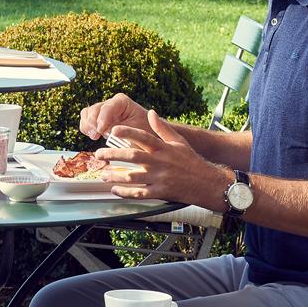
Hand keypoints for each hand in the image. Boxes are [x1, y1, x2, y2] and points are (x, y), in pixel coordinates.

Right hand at [78, 92, 149, 140]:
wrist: (147, 137)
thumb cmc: (145, 133)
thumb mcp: (138, 131)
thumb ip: (123, 130)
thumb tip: (108, 131)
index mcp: (121, 102)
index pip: (108, 107)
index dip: (102, 118)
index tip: (101, 131)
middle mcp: (110, 103)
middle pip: (94, 109)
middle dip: (93, 123)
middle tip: (96, 136)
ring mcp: (102, 111)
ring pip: (87, 113)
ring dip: (88, 125)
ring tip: (94, 136)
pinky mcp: (97, 119)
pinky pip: (85, 120)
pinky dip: (86, 128)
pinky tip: (92, 136)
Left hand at [100, 109, 224, 205]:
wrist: (208, 183)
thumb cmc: (192, 161)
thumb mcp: (179, 141)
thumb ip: (162, 128)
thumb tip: (151, 112)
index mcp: (164, 148)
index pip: (143, 136)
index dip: (128, 132)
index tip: (113, 130)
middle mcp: (160, 162)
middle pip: (132, 156)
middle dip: (113, 155)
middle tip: (98, 154)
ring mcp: (160, 178)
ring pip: (133, 177)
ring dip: (115, 176)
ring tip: (103, 174)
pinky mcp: (161, 192)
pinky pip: (140, 193)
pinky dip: (126, 193)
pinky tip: (115, 190)